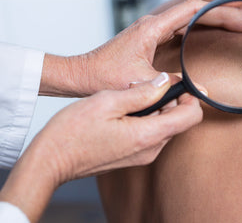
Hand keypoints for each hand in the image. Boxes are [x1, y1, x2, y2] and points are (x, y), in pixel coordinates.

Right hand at [0, 73, 200, 221]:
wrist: (51, 160)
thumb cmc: (72, 131)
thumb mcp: (108, 101)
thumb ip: (142, 92)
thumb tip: (166, 81)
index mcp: (148, 135)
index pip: (191, 116)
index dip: (190, 96)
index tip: (176, 82)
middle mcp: (150, 150)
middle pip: (178, 120)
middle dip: (167, 99)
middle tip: (141, 86)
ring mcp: (141, 156)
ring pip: (163, 126)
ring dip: (153, 109)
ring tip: (125, 98)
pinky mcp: (131, 157)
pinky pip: (149, 134)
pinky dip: (142, 119)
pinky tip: (120, 112)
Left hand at [83, 0, 241, 93]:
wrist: (82, 75)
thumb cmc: (103, 76)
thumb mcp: (139, 82)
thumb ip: (169, 83)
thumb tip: (197, 87)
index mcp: (153, 27)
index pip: (196, 11)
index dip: (224, 13)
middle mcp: (154, 23)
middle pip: (199, 11)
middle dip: (229, 15)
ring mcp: (153, 30)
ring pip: (193, 18)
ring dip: (218, 19)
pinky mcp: (152, 38)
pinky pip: (184, 27)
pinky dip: (203, 28)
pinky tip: (215, 33)